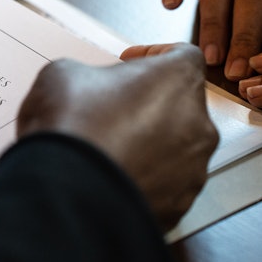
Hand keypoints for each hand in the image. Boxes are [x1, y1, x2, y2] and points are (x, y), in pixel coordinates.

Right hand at [17, 43, 217, 230]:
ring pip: (176, 148)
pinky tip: (112, 175)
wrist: (67, 195)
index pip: (183, 56)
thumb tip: (84, 86)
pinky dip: (145, 178)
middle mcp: (198, 124)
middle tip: (111, 108)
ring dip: (149, 143)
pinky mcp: (180, 206)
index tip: (130, 64)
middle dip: (149, 104)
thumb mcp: (64, 74)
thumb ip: (89, 73)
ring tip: (110, 148)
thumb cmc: (72, 127)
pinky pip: (166, 184)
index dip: (153, 56)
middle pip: (180, 104)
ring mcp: (192, 170)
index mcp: (178, 81)